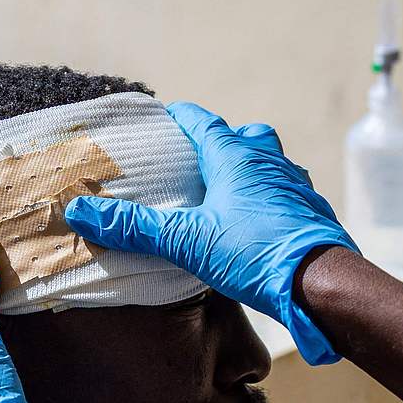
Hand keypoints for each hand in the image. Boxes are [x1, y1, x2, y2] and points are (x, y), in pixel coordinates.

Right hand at [63, 102, 357, 363]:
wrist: (322, 284)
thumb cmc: (256, 253)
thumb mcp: (186, 241)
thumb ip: (134, 227)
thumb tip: (80, 210)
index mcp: (235, 157)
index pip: (202, 122)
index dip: (180, 118)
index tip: (163, 118)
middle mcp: (268, 162)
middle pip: (242, 136)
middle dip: (218, 142)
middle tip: (195, 158)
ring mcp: (294, 186)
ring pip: (269, 163)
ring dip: (247, 168)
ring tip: (224, 189)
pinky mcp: (310, 213)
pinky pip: (285, 193)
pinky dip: (268, 198)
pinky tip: (256, 221)